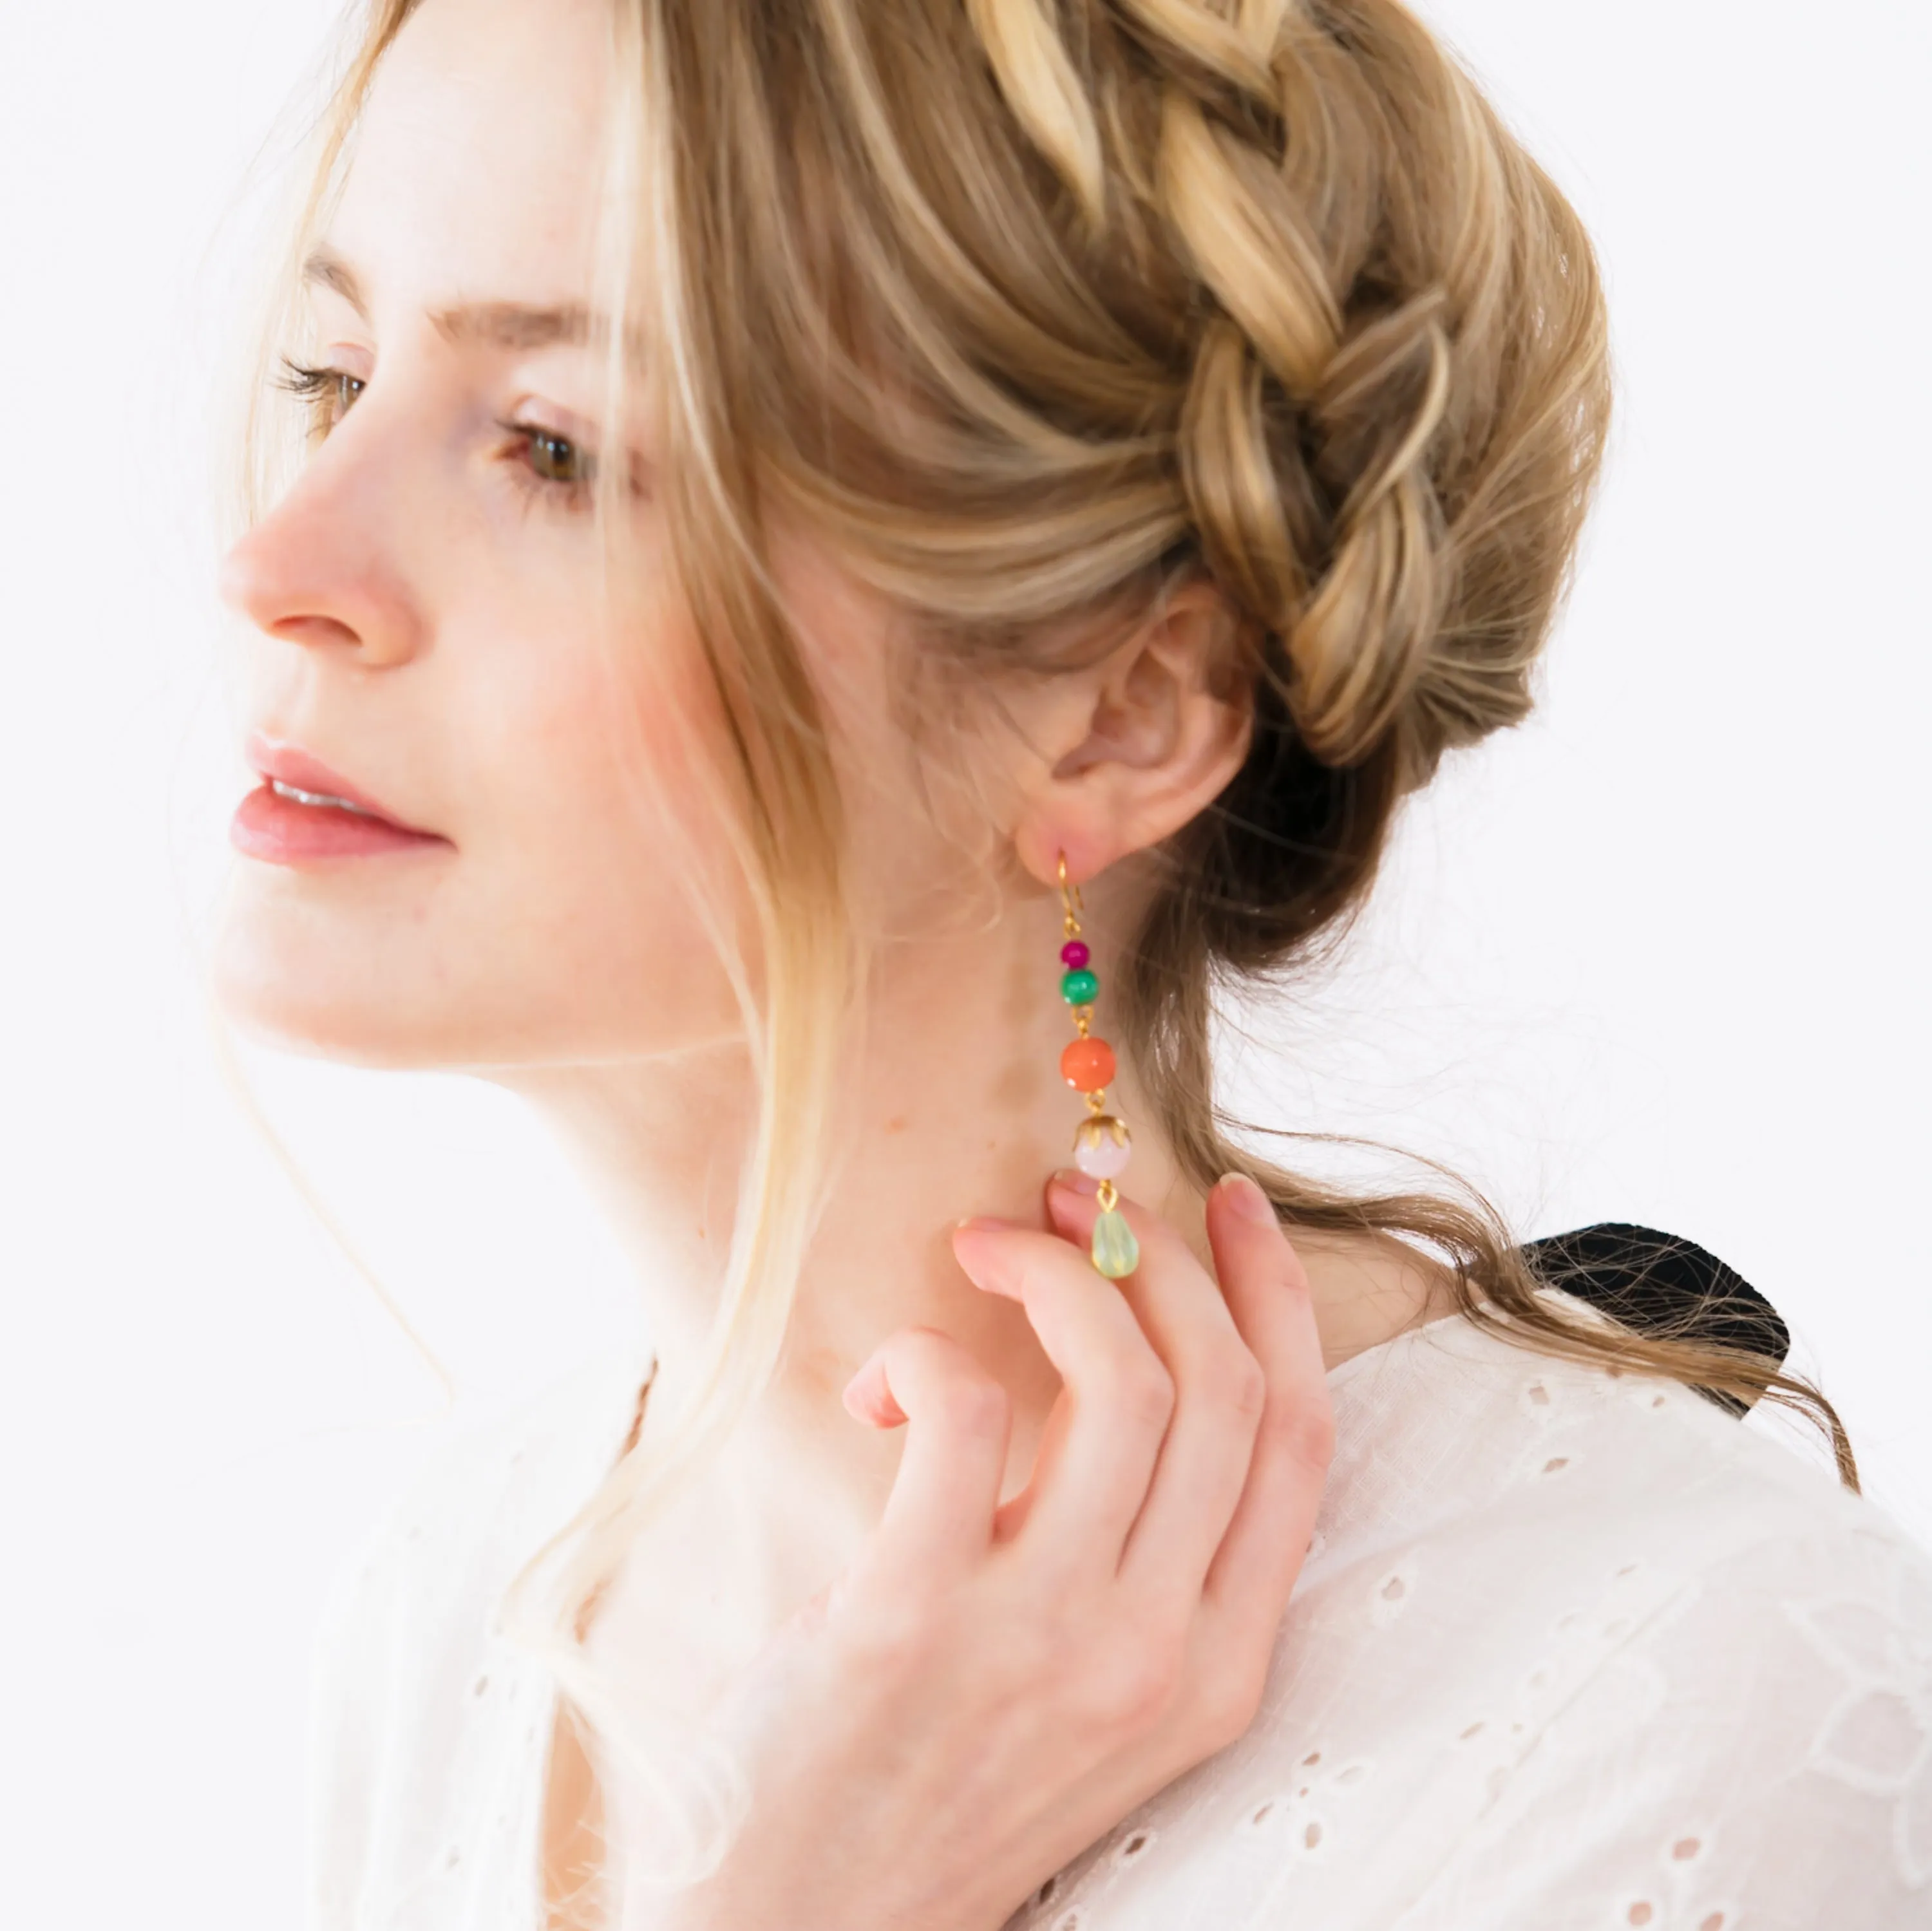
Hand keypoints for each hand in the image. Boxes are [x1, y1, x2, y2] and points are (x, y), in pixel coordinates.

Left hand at [650, 1170, 1334, 1930]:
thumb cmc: (940, 1784)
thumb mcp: (1097, 1695)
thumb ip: (1139, 1562)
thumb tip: (1130, 1366)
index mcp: (1215, 1666)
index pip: (1298, 1440)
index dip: (1275, 1296)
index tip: (1227, 1203)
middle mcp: (1154, 1652)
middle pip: (1222, 1386)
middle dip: (1158, 1254)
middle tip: (1078, 1196)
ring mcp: (1045, 1639)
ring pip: (1124, 1378)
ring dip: (1055, 1270)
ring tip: (982, 1244)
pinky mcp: (917, 1617)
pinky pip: (962, 1406)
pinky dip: (921, 1352)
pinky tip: (879, 1388)